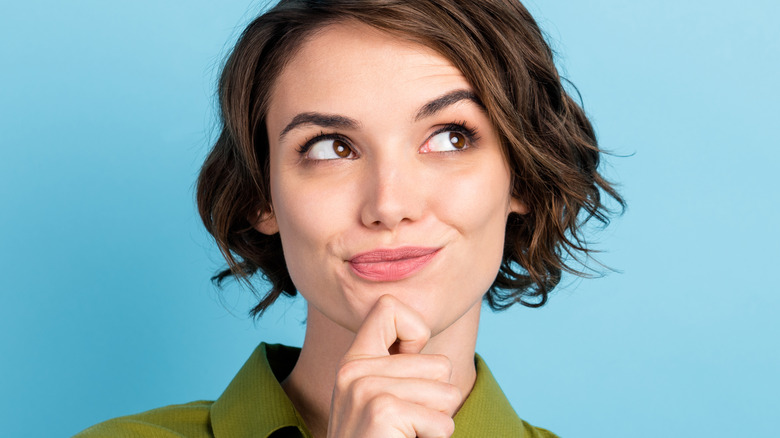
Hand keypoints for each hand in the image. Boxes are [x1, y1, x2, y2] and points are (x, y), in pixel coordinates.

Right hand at [327, 295, 462, 437]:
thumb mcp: (382, 399)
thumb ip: (397, 367)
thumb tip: (425, 338)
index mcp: (354, 361)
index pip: (389, 307)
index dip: (417, 334)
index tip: (410, 368)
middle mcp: (352, 370)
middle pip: (439, 364)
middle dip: (436, 401)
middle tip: (405, 426)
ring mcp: (363, 388)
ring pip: (446, 393)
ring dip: (436, 423)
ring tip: (404, 437)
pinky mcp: (382, 410)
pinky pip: (442, 422)